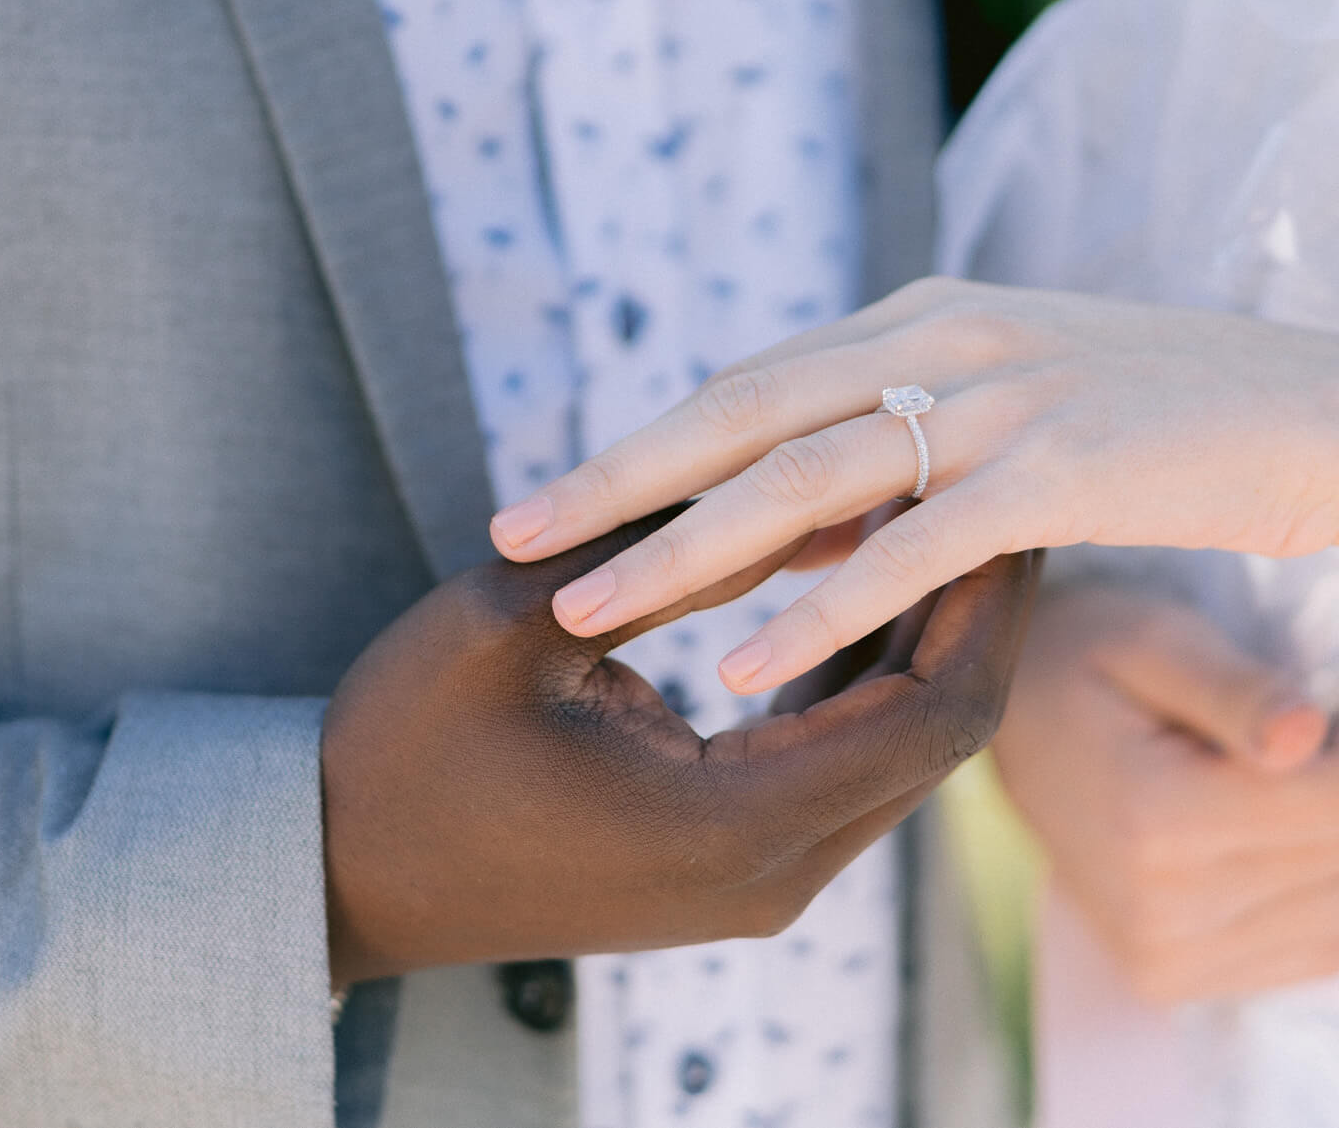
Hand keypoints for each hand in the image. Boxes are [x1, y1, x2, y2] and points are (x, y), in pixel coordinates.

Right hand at [321, 512, 1038, 985]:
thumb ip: (649, 543)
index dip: (984, 591)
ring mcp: (756, 877)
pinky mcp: (728, 858)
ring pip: (895, 745)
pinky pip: (835, 755)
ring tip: (929, 502)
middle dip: (976, 602)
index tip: (1004, 482)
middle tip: (994, 478)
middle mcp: (774, 871)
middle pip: (940, 733)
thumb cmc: (403, 747)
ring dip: (917, 628)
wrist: (334, 873)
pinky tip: (839, 568)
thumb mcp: (513, 620)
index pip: (936, 711)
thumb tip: (773, 462)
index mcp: (739, 824)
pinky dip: (855, 666)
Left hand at [489, 277, 1338, 693]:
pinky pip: (910, 547)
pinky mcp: (1058, 470)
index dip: (643, 444)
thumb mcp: (1016, 407)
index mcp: (925, 316)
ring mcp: (1000, 399)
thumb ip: (902, 446)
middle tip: (510, 538)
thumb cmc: (1170, 419)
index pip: (750, 383)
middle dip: (616, 483)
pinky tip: (739, 662)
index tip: (551, 498)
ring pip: (804, 477)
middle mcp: (944, 338)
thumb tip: (785, 519)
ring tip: (588, 609)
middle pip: (740, 413)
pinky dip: (818, 604)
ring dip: (683, 550)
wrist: (1332, 412)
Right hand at [994, 585, 1338, 1002]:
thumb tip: (1308, 735)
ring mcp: (1174, 961)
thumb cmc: (1083, 659)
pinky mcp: (1182, 979)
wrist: (1011, 725)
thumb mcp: (1153, 639)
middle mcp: (1166, 915)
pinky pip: (1326, 943)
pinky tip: (1335, 804)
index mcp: (1155, 823)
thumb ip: (1235, 686)